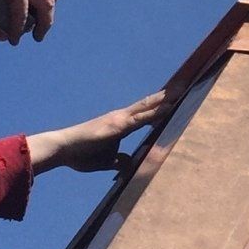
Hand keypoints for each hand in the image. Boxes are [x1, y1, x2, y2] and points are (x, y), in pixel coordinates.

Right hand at [25, 90, 169, 176]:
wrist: (62, 150)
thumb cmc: (81, 155)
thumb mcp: (106, 161)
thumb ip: (118, 161)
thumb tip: (129, 163)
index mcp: (121, 125)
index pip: (146, 113)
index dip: (161, 105)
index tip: (176, 98)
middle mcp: (122, 118)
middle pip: (150, 104)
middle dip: (168, 96)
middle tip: (186, 85)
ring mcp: (120, 120)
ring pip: (148, 107)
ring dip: (166, 99)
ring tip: (183, 89)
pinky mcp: (117, 126)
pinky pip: (141, 118)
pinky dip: (156, 112)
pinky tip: (169, 107)